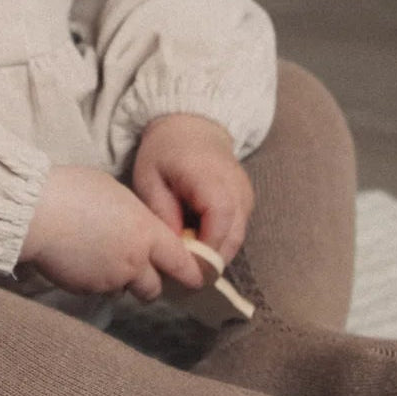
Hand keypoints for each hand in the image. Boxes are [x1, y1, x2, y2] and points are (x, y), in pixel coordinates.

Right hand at [19, 164, 203, 301]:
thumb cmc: (75, 190)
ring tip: (103, 260)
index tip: (194, 276)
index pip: (182, 264)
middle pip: (155, 288)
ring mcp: (110, 280)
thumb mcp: (115, 192)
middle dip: (150, 281)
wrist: (39, 212)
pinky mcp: (87, 291)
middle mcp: (135, 262)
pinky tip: (82, 260)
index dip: (190, 272)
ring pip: (126, 291)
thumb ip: (134, 217)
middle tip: (140, 268)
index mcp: (146, 233)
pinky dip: (96, 281)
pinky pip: (99, 290)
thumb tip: (136, 227)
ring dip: (122, 282)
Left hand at [131, 114, 253, 265]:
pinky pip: (237, 228)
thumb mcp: (149, 178)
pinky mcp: (246, 199)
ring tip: (189, 252)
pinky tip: (199, 237)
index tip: (184, 267)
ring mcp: (245, 194)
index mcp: (210, 178)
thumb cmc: (164, 151)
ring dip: (215, 250)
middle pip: (233, 236)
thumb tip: (175, 249)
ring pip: (237, 237)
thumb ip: (162, 212)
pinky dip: (220, 238)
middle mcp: (236, 187)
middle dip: (209, 258)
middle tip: (184, 270)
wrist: (190, 125)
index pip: (219, 222)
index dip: (205, 250)